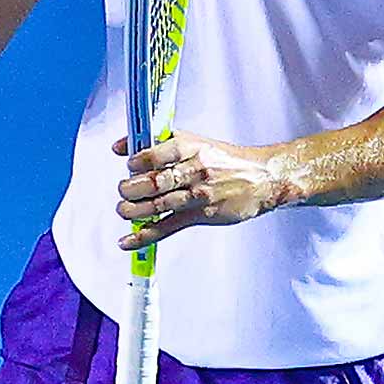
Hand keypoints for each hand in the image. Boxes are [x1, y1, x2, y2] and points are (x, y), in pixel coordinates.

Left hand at [111, 131, 291, 249]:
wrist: (262, 179)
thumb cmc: (226, 160)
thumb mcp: (195, 142)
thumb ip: (157, 143)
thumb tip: (120, 146)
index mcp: (191, 149)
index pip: (158, 154)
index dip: (138, 161)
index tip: (129, 165)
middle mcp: (194, 171)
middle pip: (155, 182)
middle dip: (131, 188)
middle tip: (123, 190)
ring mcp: (198, 195)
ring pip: (159, 205)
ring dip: (134, 211)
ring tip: (123, 210)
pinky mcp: (201, 216)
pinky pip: (168, 227)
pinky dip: (145, 235)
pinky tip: (128, 240)